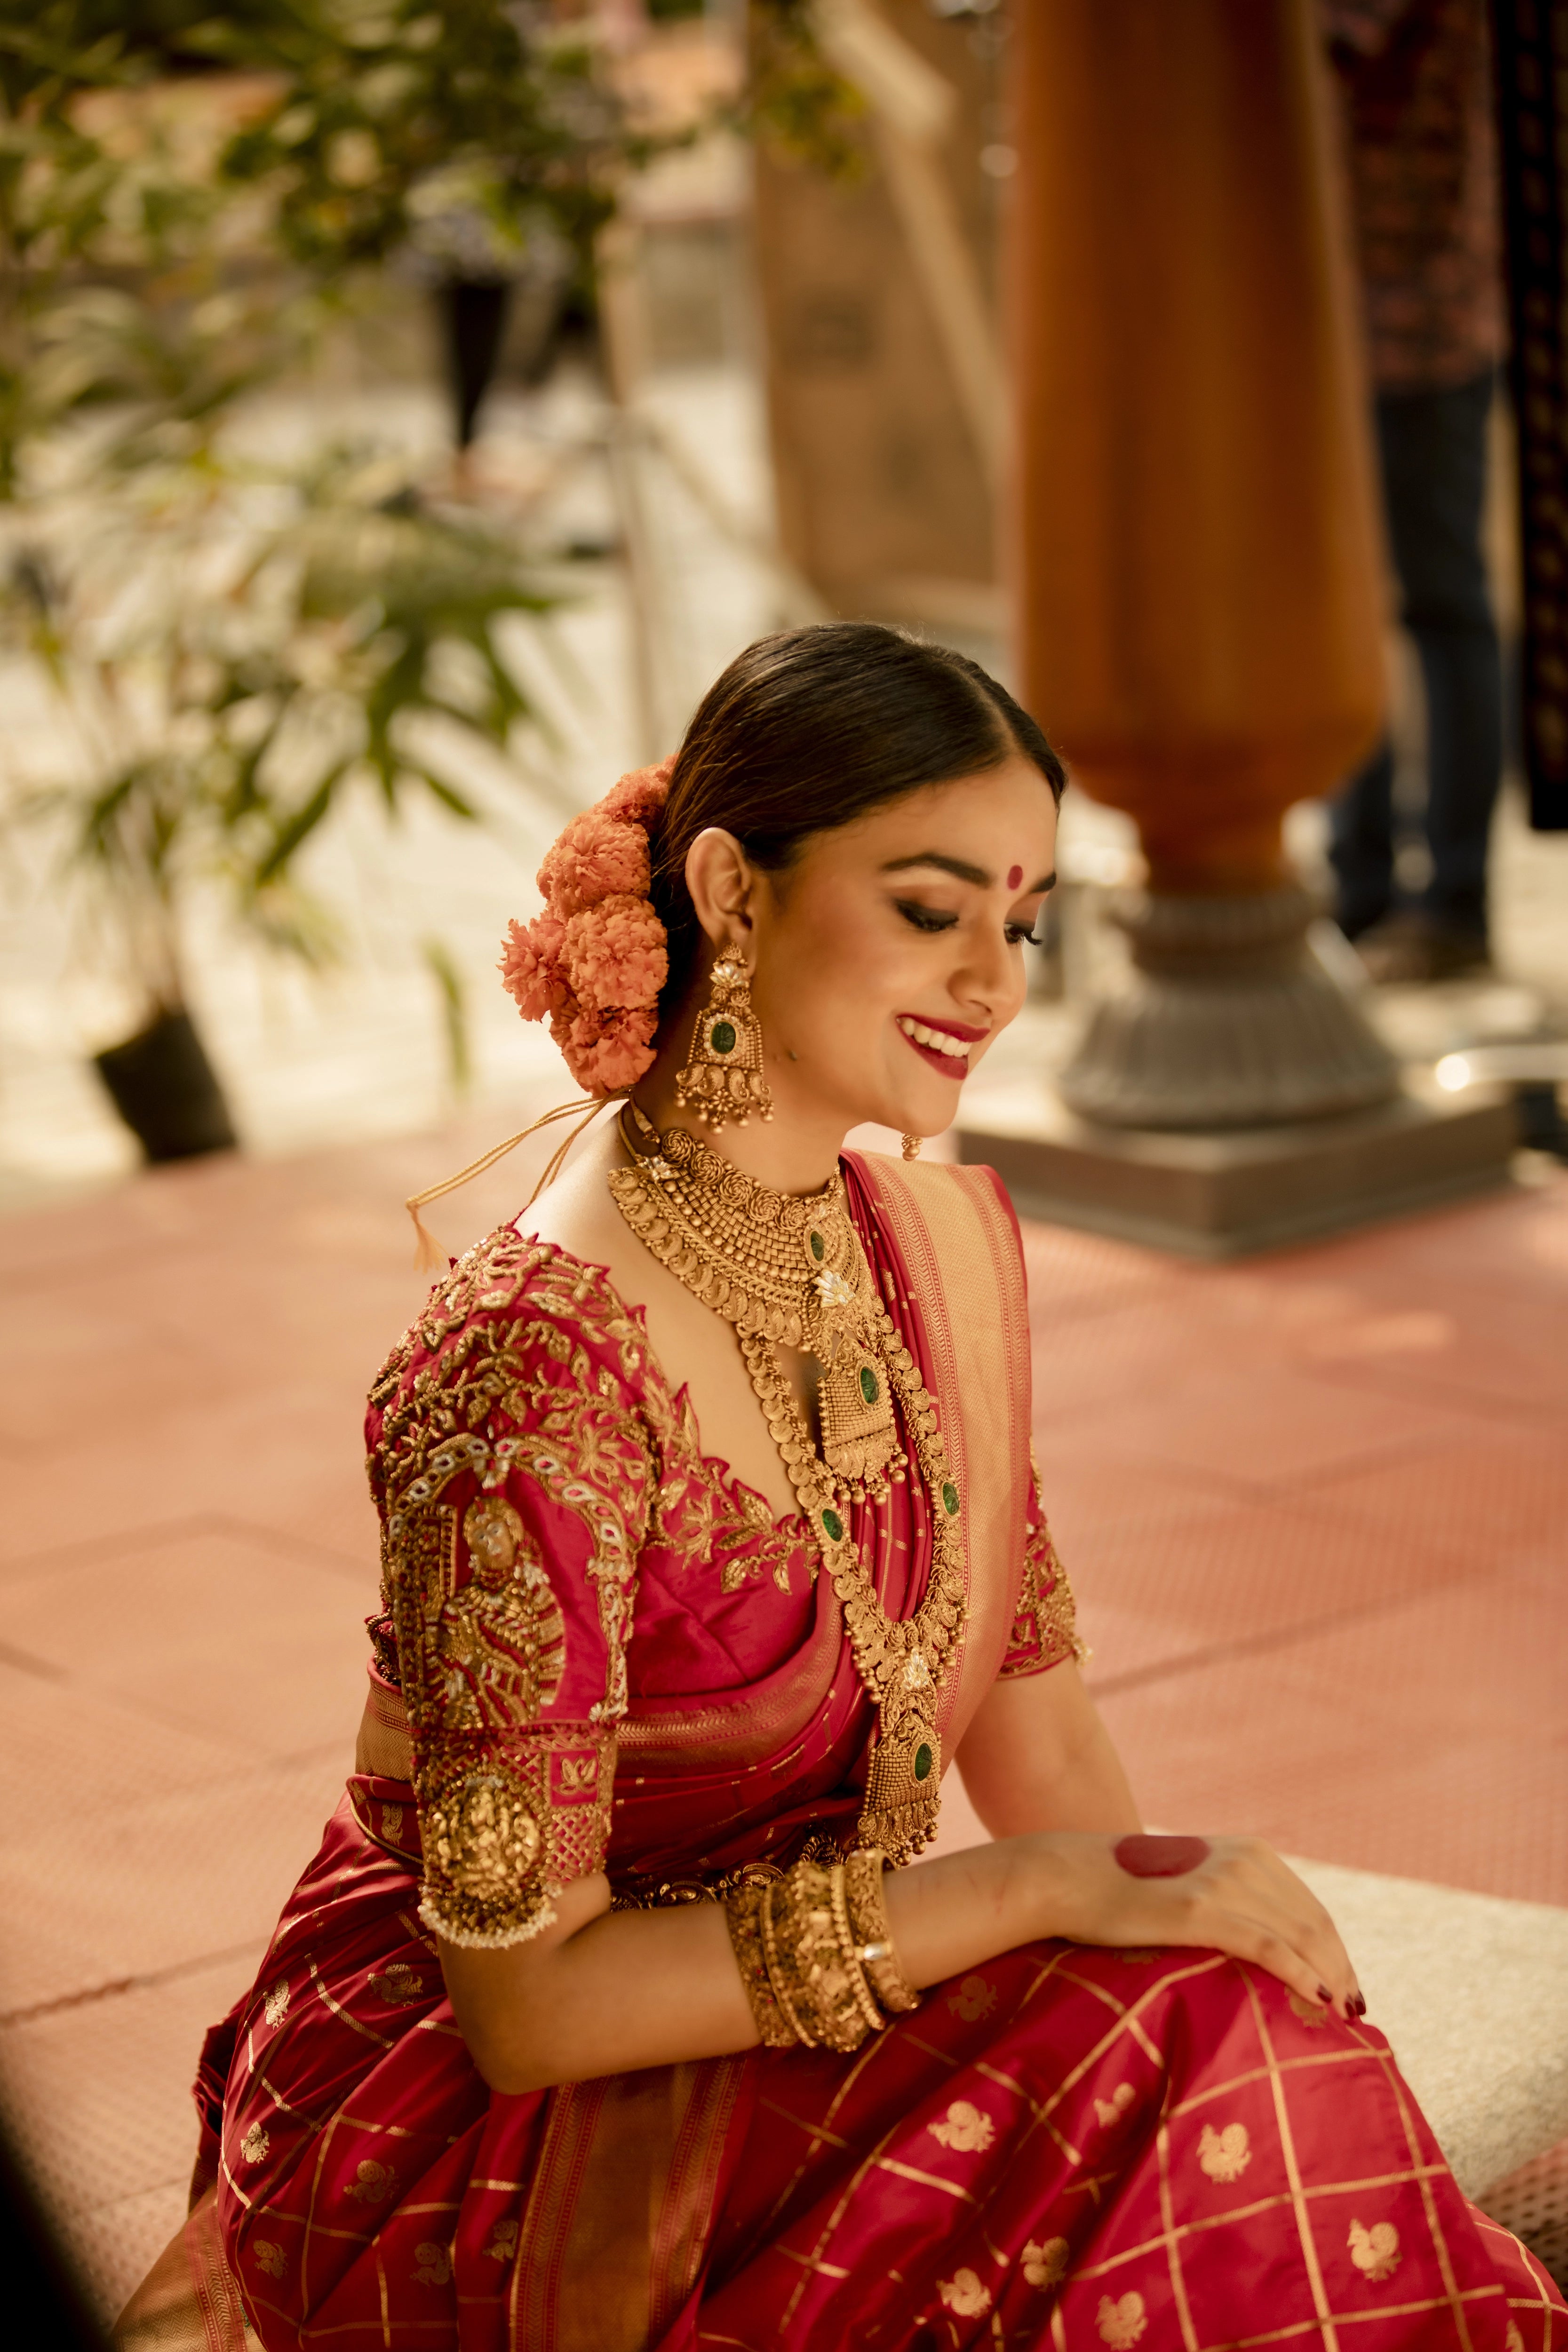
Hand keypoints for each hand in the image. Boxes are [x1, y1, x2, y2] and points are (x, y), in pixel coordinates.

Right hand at [1031, 1831, 1363, 2017]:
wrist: (1070, 1877)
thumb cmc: (1126, 1890)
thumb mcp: (1192, 1882)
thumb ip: (1231, 1900)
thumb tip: (1266, 1946)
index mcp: (1247, 1852)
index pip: (1311, 1909)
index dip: (1337, 1951)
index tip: (1347, 1989)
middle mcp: (1244, 1860)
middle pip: (1315, 1924)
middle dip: (1341, 1969)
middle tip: (1354, 2013)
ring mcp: (1222, 1883)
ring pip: (1300, 1936)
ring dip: (1330, 1977)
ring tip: (1342, 2015)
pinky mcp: (1199, 1910)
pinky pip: (1267, 1946)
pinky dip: (1301, 1973)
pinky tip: (1319, 1997)